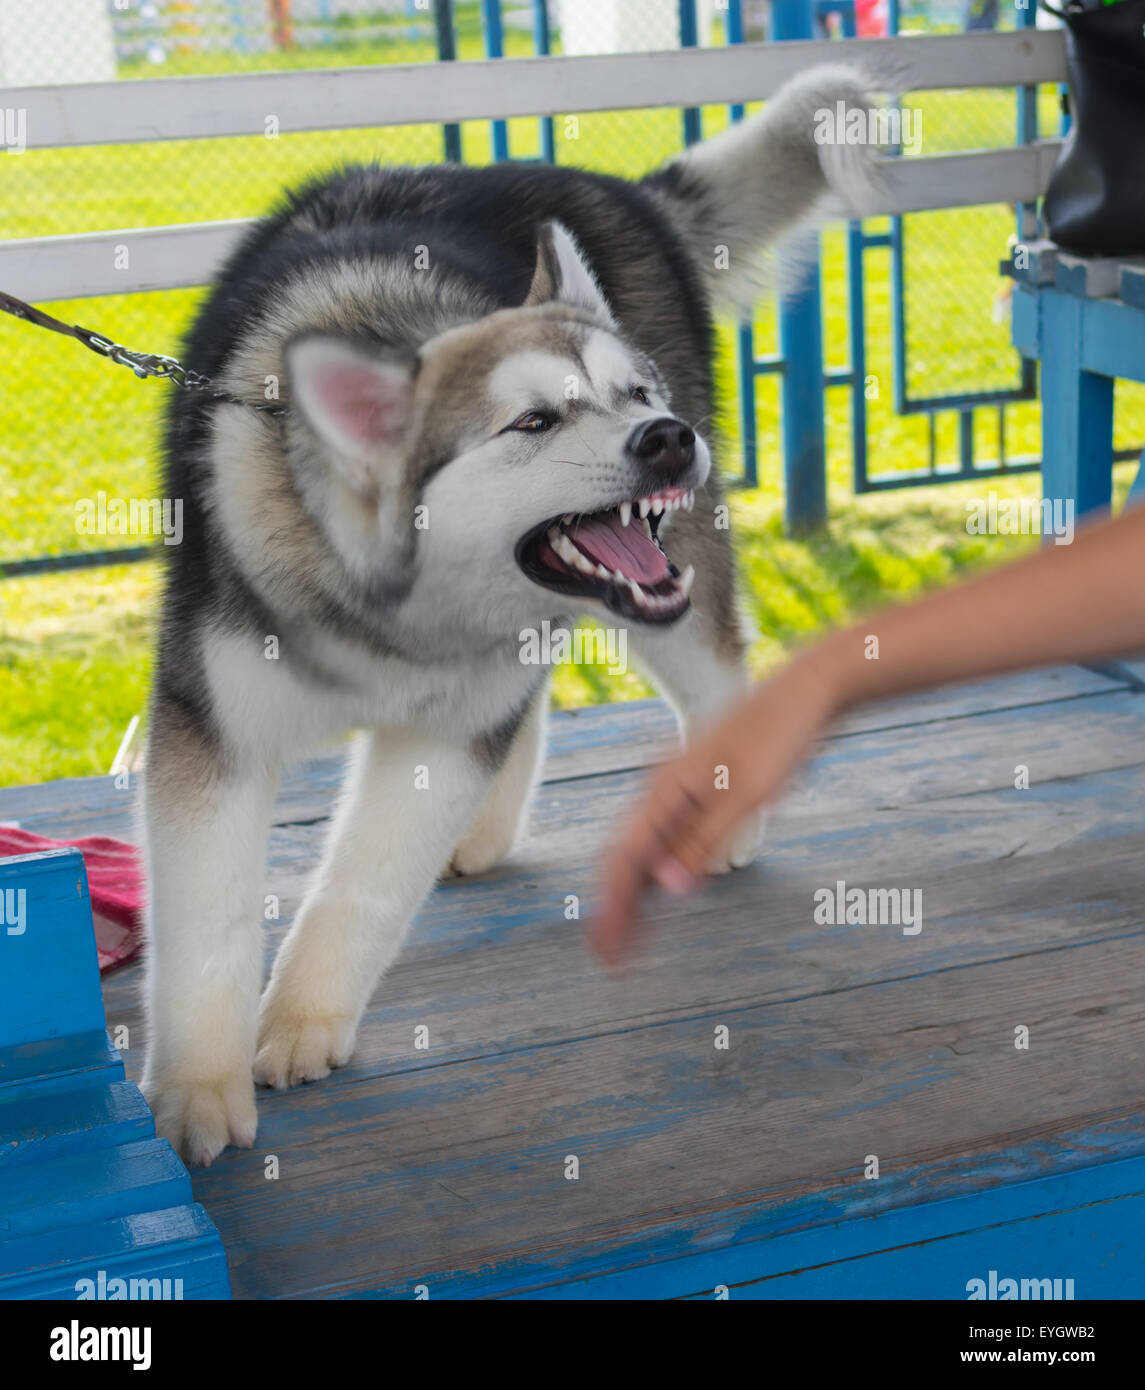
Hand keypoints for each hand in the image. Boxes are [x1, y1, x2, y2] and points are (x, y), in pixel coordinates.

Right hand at [589, 644, 842, 964]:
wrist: (807, 693)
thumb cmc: (779, 736)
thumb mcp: (744, 796)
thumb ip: (702, 842)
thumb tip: (666, 887)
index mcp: (664, 788)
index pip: (623, 860)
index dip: (612, 909)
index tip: (607, 950)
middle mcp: (662, 787)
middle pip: (626, 857)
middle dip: (616, 907)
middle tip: (611, 955)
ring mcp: (681, 788)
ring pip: (645, 849)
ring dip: (637, 892)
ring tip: (633, 935)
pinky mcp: (702, 790)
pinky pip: (669, 837)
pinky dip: (661, 869)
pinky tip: (665, 891)